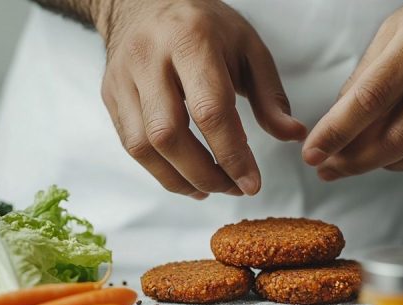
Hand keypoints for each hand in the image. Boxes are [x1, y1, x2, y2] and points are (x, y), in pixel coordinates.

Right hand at [98, 0, 306, 198]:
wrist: (144, 3)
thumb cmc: (203, 26)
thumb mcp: (248, 47)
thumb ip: (270, 94)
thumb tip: (291, 134)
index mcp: (190, 40)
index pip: (210, 110)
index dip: (232, 154)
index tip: (251, 183)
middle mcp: (150, 58)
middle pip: (170, 134)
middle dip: (205, 172)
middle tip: (233, 188)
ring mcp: (124, 78)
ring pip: (143, 145)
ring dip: (180, 178)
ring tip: (210, 188)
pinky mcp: (111, 95)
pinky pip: (131, 145)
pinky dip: (160, 170)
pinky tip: (186, 178)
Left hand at [302, 0, 402, 179]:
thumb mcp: (402, 29)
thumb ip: (368, 76)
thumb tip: (337, 125)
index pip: (370, 98)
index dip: (337, 133)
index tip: (313, 155)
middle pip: (399, 137)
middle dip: (357, 162)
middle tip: (335, 169)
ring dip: (398, 163)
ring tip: (386, 152)